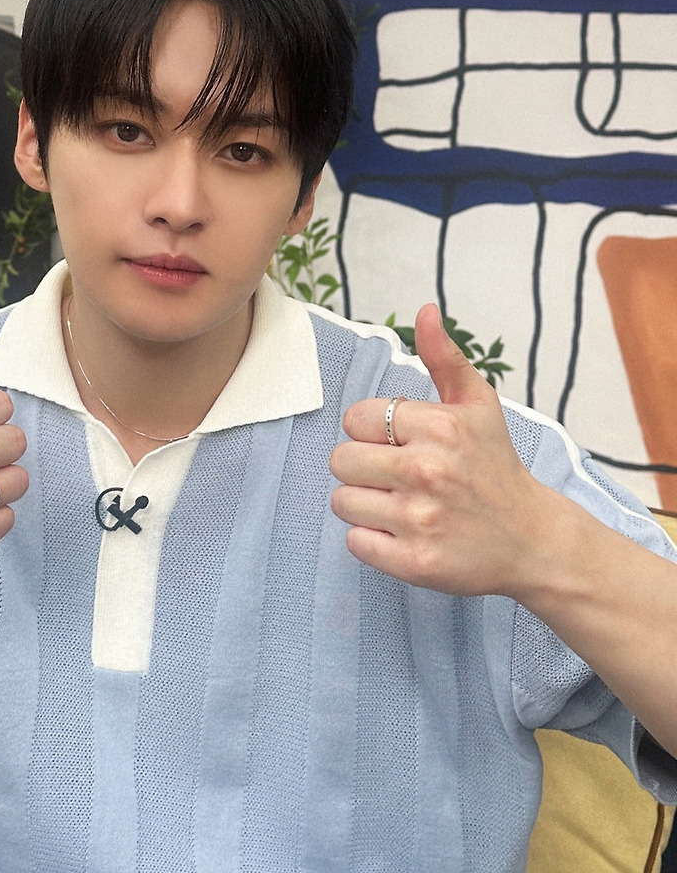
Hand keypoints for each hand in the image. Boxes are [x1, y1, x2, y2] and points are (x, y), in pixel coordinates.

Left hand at [329, 304, 544, 596]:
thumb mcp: (477, 404)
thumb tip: (424, 311)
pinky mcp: (413, 562)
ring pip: (342, 501)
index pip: (355, 419)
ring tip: (402, 504)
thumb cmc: (495, 466)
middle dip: (363, 467)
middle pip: (340, 460)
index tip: (401, 444)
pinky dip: (372, 539)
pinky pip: (355, 541)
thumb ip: (443, 357)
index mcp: (438, 426)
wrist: (533, 539)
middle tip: (398, 477)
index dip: (372, 431)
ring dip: (365, 503)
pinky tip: (404, 532)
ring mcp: (419, 519)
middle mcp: (426, 470)